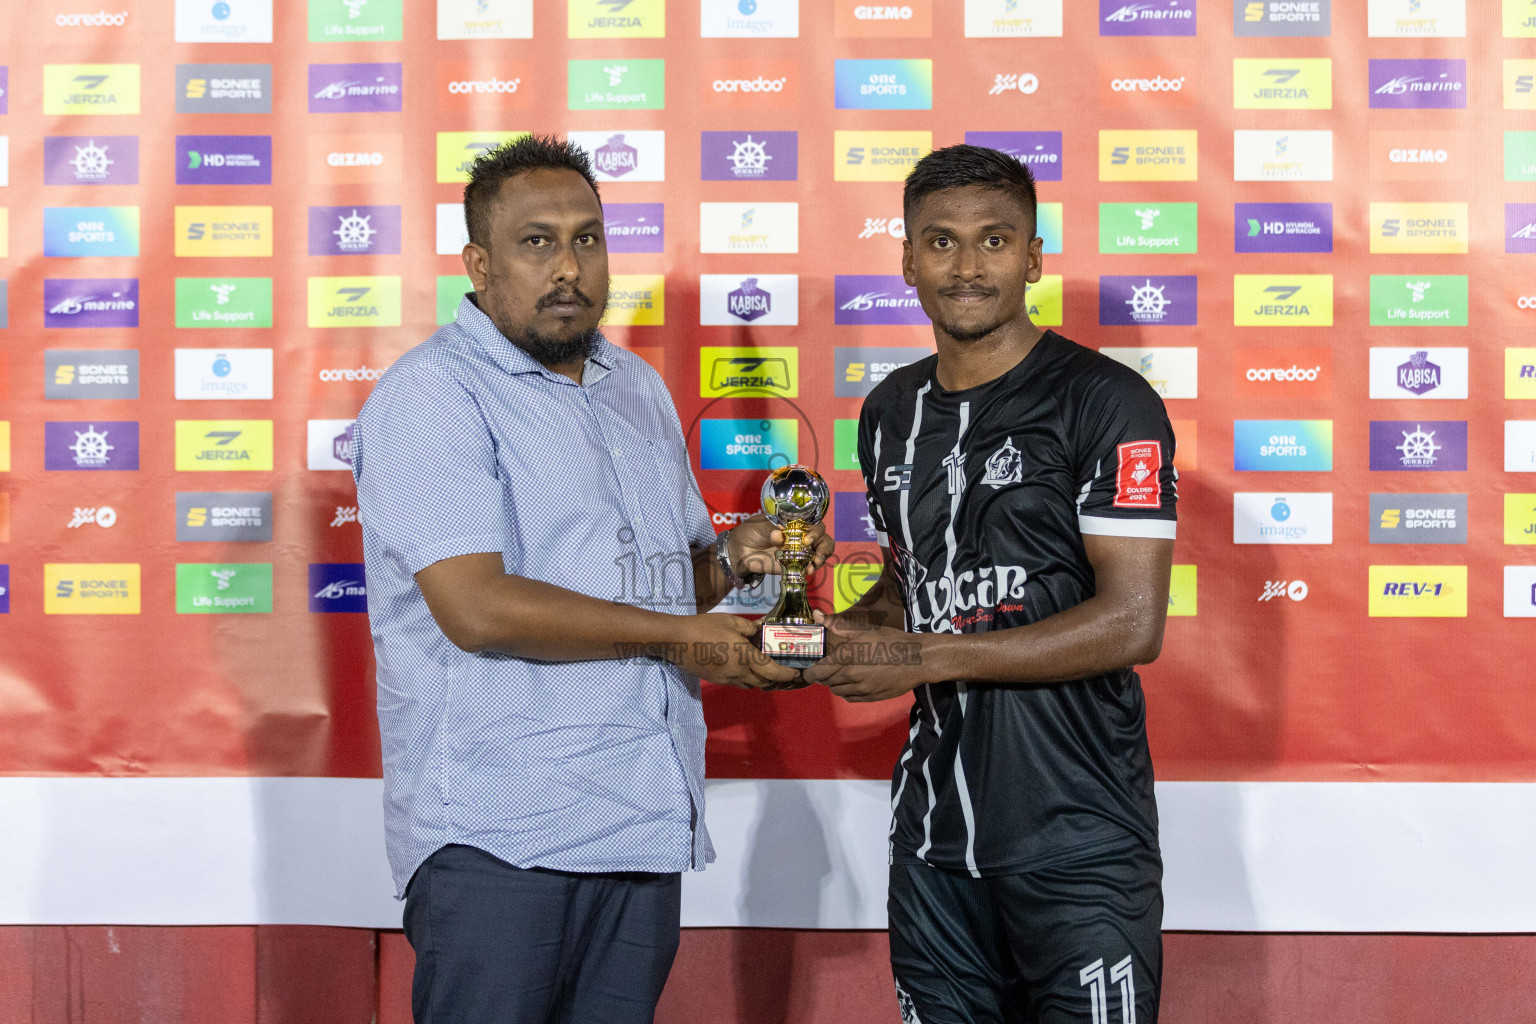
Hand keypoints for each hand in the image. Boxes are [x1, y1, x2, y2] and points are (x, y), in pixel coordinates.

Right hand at [674, 614, 802, 689]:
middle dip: (776, 680)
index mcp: (745, 656)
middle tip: (783, 672)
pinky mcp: (716, 680)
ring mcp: (727, 679)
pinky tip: (743, 668)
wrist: (676, 641)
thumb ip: (749, 627)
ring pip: (750, 685)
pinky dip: (745, 679)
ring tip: (765, 670)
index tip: (795, 674)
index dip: (786, 675)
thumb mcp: (730, 621)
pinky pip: (737, 683)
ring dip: (760, 681)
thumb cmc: (704, 627)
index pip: (772, 672)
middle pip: (763, 682)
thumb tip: (761, 628)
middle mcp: (739, 672)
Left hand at [728, 515, 833, 579]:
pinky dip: (811, 568)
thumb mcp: (760, 526)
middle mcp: (802, 535)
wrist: (741, 549)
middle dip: (824, 546)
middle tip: (816, 553)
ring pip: (820, 552)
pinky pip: (808, 566)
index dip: (816, 530)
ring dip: (821, 558)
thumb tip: (778, 534)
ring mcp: (800, 550)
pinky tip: (808, 570)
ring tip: (814, 563)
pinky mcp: (795, 564)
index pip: (815, 523)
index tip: (807, 538)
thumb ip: (770, 529)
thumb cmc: (752, 531)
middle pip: (823, 538)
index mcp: (796, 522)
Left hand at [800, 613, 929, 702]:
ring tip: (841, 675)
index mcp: (846, 657)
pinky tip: (853, 683)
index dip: (810, 673)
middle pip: (827, 682)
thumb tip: (815, 615)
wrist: (916, 659)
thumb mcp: (863, 629)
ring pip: (838, 691)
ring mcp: (861, 689)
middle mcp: (850, 675)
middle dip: (823, 676)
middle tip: (826, 669)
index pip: (819, 671)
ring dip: (835, 684)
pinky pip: (851, 698)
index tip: (807, 671)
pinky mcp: (871, 697)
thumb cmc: (889, 640)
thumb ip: (836, 624)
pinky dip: (847, 692)